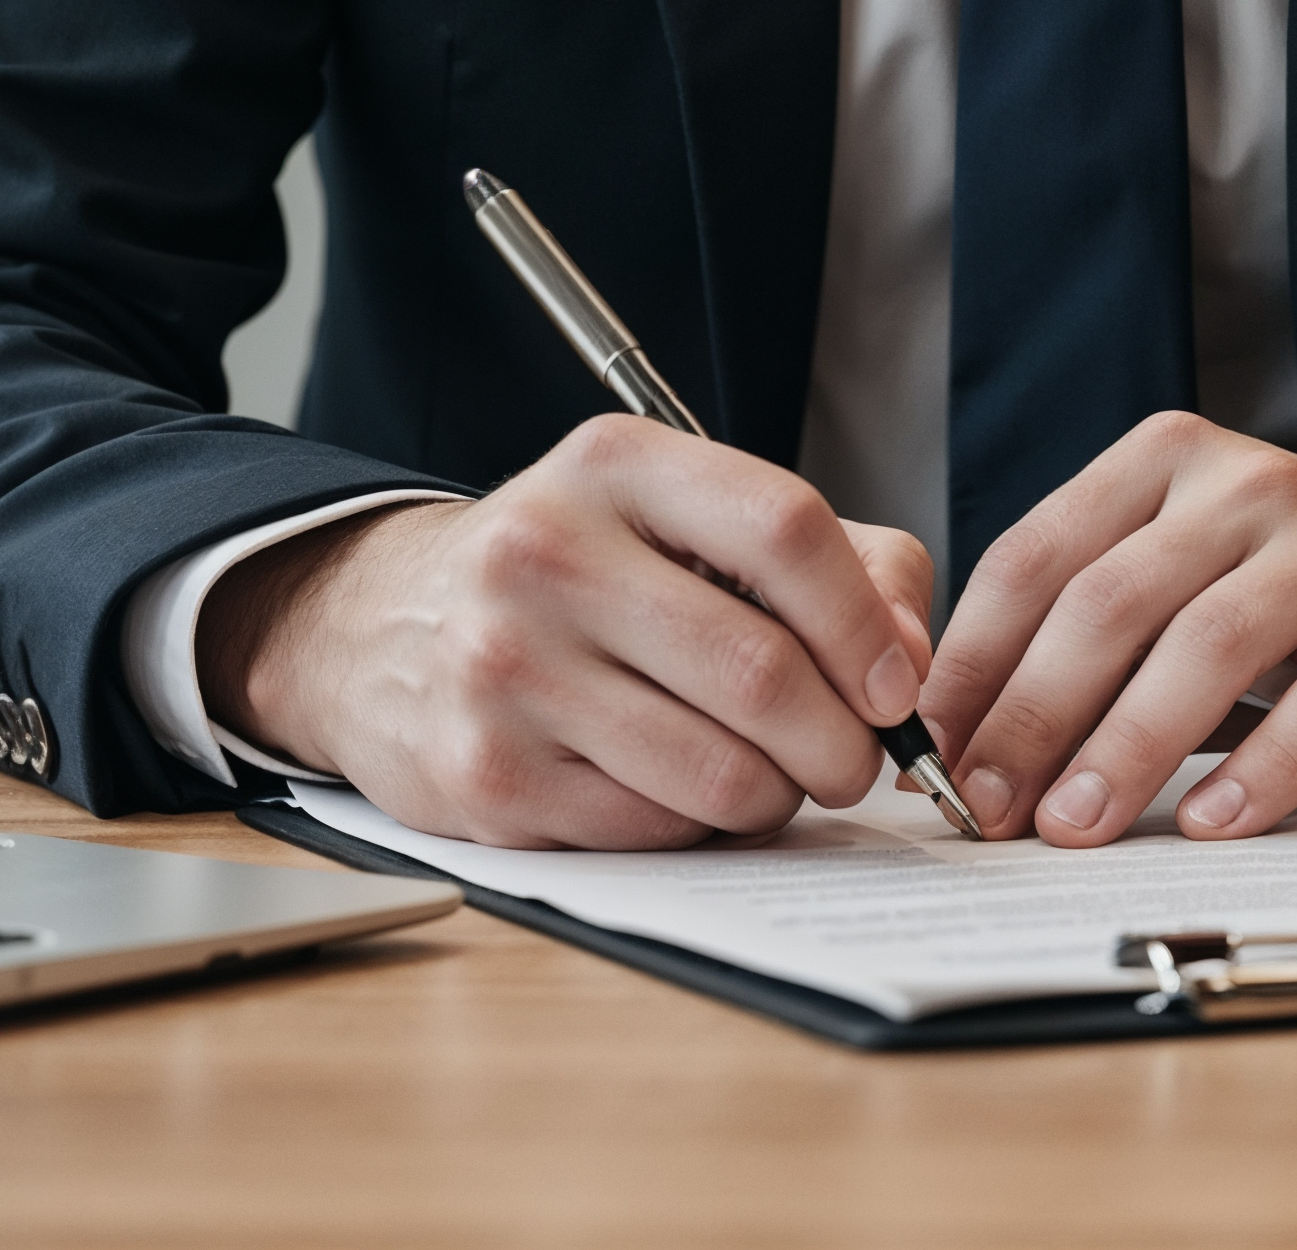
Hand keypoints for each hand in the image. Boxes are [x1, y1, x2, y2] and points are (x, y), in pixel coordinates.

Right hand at [197, 420, 939, 849]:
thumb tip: (912, 662)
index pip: (784, 529)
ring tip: (766, 771)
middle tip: (854, 761)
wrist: (384, 629)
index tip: (896, 684)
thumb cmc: (579, 575)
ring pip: (721, 773)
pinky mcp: (488, 780)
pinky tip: (675, 787)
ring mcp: (507, 671)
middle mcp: (547, 555)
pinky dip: (698, 826)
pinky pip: (656, 831)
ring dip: (778, 793)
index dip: (864, 622)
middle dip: (843, 742)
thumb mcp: (687, 519)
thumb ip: (835, 561)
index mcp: (614, 466)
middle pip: (762, 672)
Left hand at [921, 415, 1296, 847]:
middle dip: (1032, 713)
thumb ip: (1098, 621)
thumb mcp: (1193, 564)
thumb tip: (975, 737)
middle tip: (988, 806)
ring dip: (1128, 747)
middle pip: (1110, 602)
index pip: (1039, 553)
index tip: (930, 747)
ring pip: (1205, 647)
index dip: (976, 657)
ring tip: (1075, 826)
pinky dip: (1263, 769)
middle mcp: (1246, 486)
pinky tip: (1214, 823)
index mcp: (1168, 461)